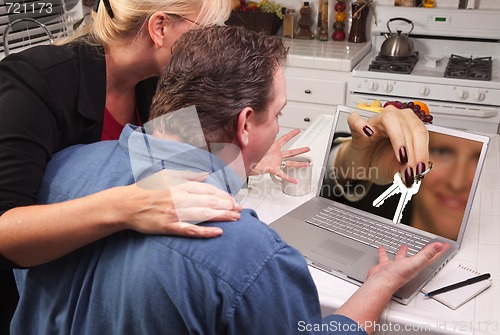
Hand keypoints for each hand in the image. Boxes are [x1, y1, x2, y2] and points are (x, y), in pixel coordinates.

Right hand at [119, 170, 241, 237]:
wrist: (127, 204)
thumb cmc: (146, 189)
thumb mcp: (167, 175)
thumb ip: (187, 175)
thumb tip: (205, 174)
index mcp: (180, 185)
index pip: (208, 190)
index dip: (224, 195)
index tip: (234, 200)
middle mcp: (180, 197)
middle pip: (209, 201)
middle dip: (227, 206)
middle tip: (240, 210)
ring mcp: (175, 212)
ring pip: (203, 214)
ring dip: (222, 216)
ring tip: (235, 218)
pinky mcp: (169, 226)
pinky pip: (190, 229)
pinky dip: (205, 231)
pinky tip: (218, 233)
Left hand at [251, 129, 309, 182]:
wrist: (244, 164)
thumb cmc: (249, 154)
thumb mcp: (255, 144)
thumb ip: (257, 136)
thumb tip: (253, 127)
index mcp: (272, 147)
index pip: (284, 139)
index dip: (291, 134)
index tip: (297, 131)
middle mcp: (276, 155)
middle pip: (291, 152)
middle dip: (300, 151)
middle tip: (307, 149)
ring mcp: (275, 163)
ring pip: (290, 163)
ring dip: (299, 164)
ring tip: (307, 164)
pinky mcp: (273, 169)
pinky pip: (283, 174)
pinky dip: (289, 178)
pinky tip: (294, 180)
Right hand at [338, 106, 428, 185]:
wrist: (362, 168)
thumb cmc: (380, 163)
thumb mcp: (398, 169)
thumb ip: (407, 168)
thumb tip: (415, 172)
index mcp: (408, 125)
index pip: (420, 132)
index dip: (423, 151)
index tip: (421, 169)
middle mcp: (394, 119)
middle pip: (409, 125)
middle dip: (413, 149)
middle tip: (411, 168)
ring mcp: (374, 121)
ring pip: (390, 119)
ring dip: (398, 138)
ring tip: (401, 157)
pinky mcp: (356, 128)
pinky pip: (356, 120)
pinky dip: (361, 124)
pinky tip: (368, 133)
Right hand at [366, 242, 449, 290]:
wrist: (381, 282)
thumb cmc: (396, 276)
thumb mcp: (414, 263)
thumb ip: (426, 254)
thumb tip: (438, 247)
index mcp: (416, 266)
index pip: (431, 257)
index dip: (439, 251)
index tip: (445, 245)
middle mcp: (408, 266)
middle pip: (419, 257)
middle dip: (424, 251)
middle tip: (427, 246)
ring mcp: (397, 266)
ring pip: (402, 257)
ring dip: (403, 251)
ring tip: (404, 245)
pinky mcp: (386, 266)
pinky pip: (386, 257)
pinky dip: (384, 253)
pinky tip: (382, 249)